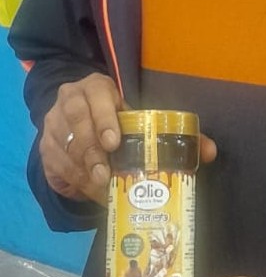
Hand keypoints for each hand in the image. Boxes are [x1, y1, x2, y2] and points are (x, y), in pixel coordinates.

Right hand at [40, 74, 217, 204]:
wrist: (75, 117)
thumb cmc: (116, 118)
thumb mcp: (138, 119)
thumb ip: (174, 134)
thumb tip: (210, 151)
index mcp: (96, 87)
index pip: (97, 94)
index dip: (105, 117)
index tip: (114, 142)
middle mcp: (70, 100)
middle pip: (76, 120)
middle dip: (91, 148)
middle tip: (106, 173)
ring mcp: (53, 122)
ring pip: (63, 144)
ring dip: (83, 169)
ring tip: (101, 186)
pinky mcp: (45, 145)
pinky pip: (56, 163)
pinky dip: (73, 179)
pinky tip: (89, 190)